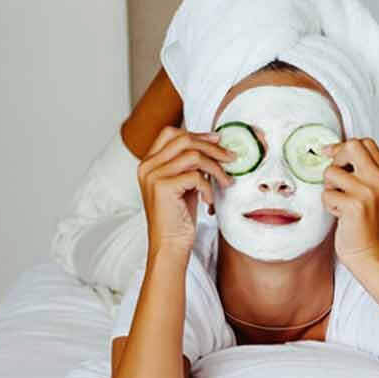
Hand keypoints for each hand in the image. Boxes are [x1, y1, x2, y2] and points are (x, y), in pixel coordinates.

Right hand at [137, 126, 233, 254]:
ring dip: (216, 168)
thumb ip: (190, 163)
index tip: (217, 140)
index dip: (197, 134)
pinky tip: (208, 200)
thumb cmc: (179, 215)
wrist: (170, 244)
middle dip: (212, 147)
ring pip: (194, 156)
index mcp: (149, 162)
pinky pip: (196, 176)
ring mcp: (153, 176)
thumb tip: (215, 142)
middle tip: (231, 158)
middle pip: (184, 140)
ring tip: (225, 181)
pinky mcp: (162, 187)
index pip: (171, 133)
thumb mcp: (184, 183)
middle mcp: (147, 166)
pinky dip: (208, 187)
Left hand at [321, 138, 378, 267]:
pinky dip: (328, 204)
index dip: (345, 147)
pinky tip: (339, 214)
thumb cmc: (366, 222)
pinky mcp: (354, 206)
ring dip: (329, 187)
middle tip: (337, 178)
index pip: (365, 142)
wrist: (370, 252)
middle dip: (336, 159)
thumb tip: (331, 149)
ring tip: (340, 201)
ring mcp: (368, 192)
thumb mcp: (372, 191)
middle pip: (351, 146)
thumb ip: (361, 170)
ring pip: (331, 172)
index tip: (334, 156)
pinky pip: (326, 193)